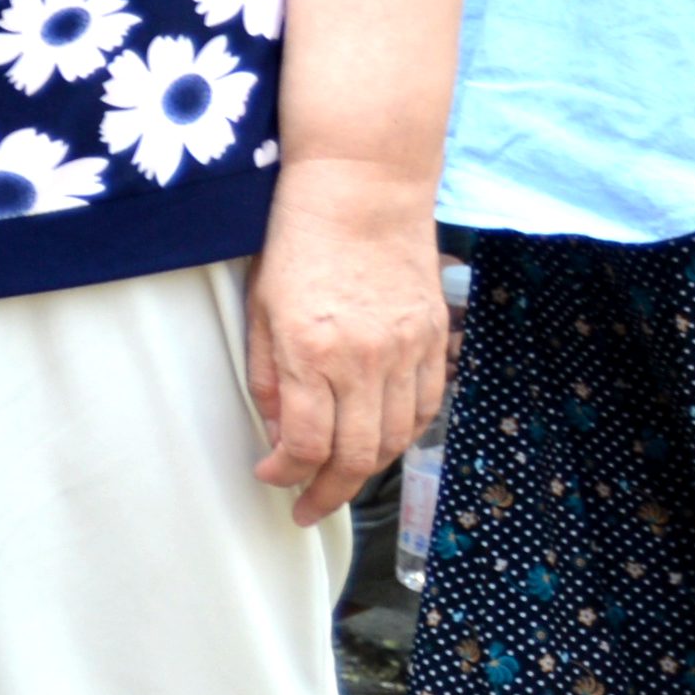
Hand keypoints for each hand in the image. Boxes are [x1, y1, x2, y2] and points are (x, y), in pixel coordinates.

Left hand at [242, 155, 443, 523]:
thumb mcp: (261, 306)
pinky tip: (381, 438)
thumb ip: (267, 374)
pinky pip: (426, 405)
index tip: (270, 478)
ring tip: (340, 478)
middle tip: (307, 507)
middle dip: (328, 492)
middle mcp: (364, 359)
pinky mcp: (434, 337)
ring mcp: (407, 349)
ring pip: (397, 438)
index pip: (304, 443)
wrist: (362, 187)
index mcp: (312, 352)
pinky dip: (404, 433)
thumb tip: (277, 431)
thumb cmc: (299, 239)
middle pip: (357, 456)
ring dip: (368, 468)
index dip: (286, 474)